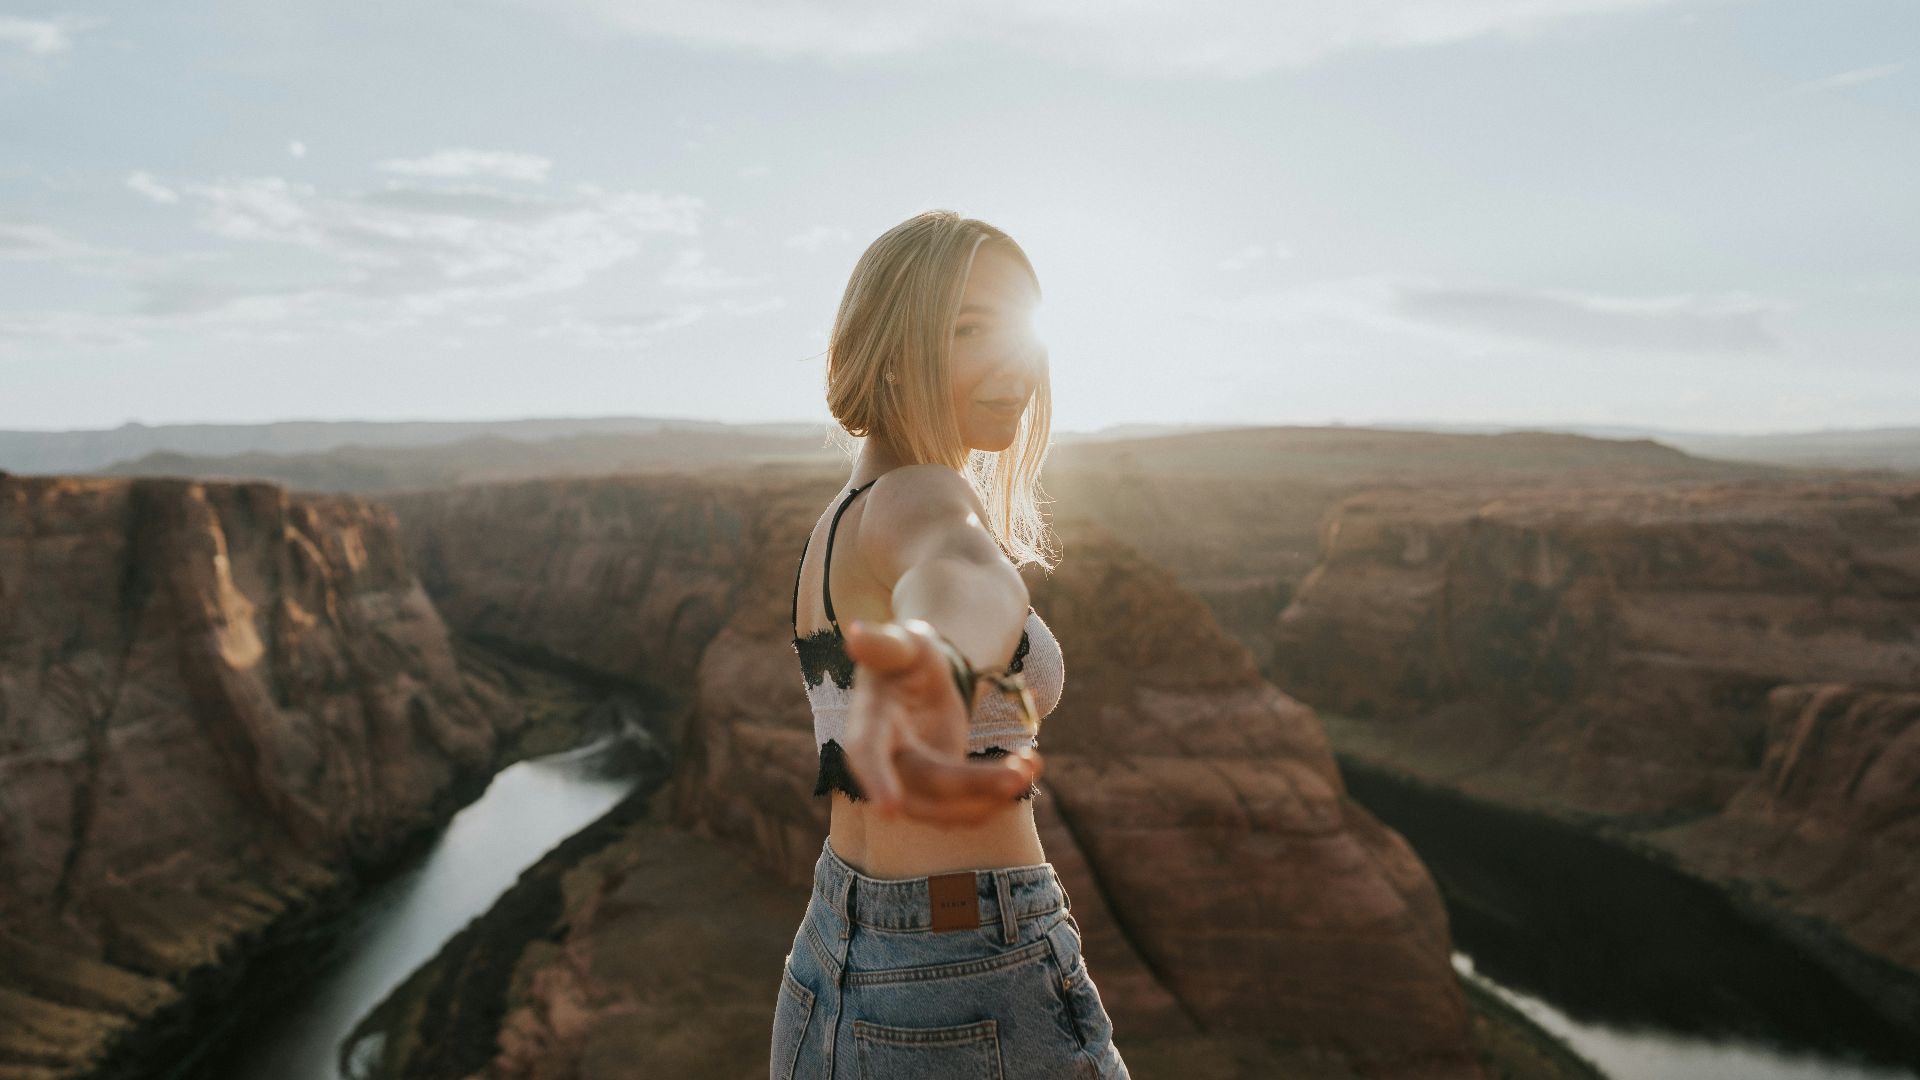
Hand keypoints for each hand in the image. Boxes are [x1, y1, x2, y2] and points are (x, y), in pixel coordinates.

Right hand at [840, 618, 1043, 824]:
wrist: (924, 676)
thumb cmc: (907, 655)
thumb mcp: (901, 643)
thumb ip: (883, 644)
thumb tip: (855, 632)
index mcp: (869, 722)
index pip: (866, 753)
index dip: (876, 780)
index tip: (889, 810)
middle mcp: (887, 760)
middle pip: (924, 787)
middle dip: (972, 787)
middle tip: (1020, 775)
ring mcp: (914, 781)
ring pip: (947, 809)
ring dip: (992, 797)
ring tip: (1031, 765)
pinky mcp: (942, 789)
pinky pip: (967, 807)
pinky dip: (999, 796)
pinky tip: (1029, 767)